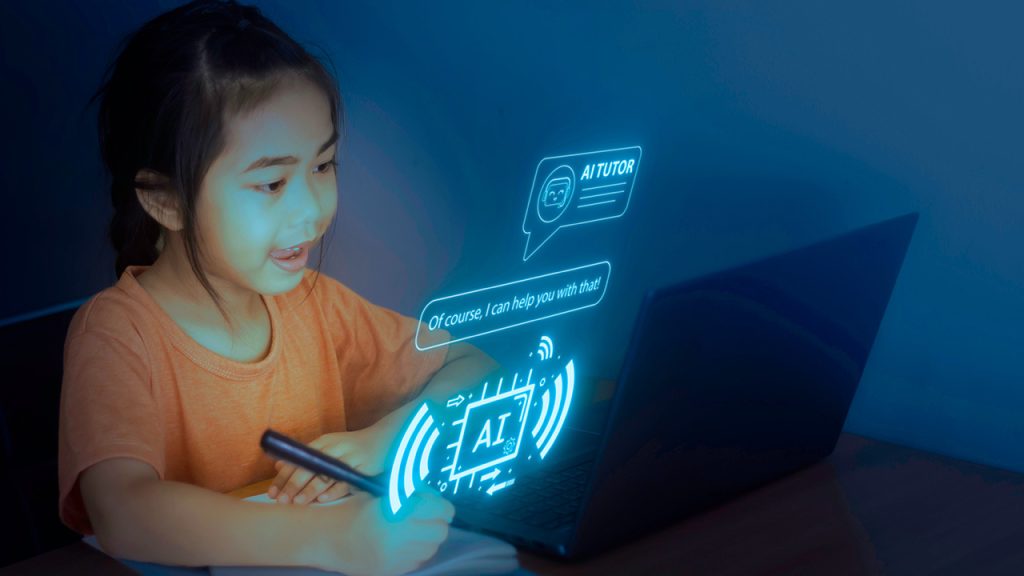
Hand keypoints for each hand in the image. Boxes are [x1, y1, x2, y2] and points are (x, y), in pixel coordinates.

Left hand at [268, 426, 390, 504]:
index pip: (298, 459)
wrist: (385, 439)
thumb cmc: (352, 447)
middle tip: (282, 500)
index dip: (284, 476)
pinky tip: (322, 499)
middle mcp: (333, 448)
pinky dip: (333, 491)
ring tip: (298, 502)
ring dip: (310, 490)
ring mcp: (348, 457)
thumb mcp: (327, 447)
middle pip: (308, 467)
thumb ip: (305, 457)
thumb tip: (278, 465)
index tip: (272, 492)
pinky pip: (345, 481)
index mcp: (322, 443)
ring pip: (325, 475)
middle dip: (293, 485)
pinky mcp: (361, 467)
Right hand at [313, 491, 453, 575]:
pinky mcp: (392, 572)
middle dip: (437, 521)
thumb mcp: (379, 493)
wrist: (326, 538)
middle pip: (440, 531)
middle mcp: (402, 538)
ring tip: (413, 528)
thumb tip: (432, 495)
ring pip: (431, 549)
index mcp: (400, 513)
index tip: (433, 501)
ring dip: (428, 537)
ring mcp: (398, 559)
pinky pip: (417, 562)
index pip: (441, 510)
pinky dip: (415, 551)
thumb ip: (407, 493)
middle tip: (426, 514)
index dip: (440, 504)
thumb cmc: (351, 509)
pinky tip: (402, 543)